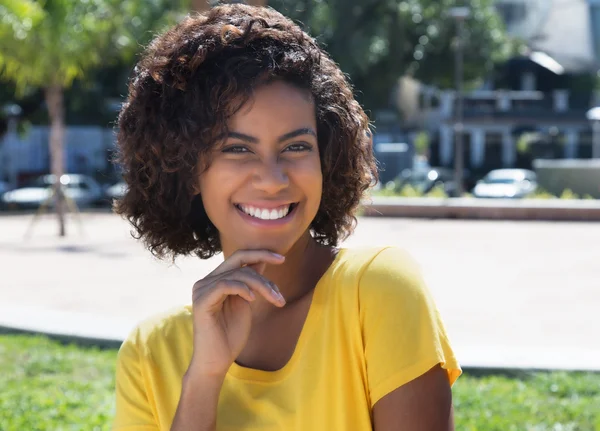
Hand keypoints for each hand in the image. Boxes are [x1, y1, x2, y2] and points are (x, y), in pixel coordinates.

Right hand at [187, 249, 285, 377]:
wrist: (216, 362)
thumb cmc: (231, 336)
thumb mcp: (246, 303)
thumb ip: (250, 283)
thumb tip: (261, 261)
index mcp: (216, 280)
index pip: (239, 257)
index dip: (261, 253)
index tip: (282, 258)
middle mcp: (206, 281)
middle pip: (238, 258)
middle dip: (263, 260)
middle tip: (282, 268)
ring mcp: (201, 289)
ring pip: (238, 273)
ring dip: (262, 284)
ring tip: (275, 299)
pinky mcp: (201, 301)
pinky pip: (225, 284)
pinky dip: (242, 288)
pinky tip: (252, 299)